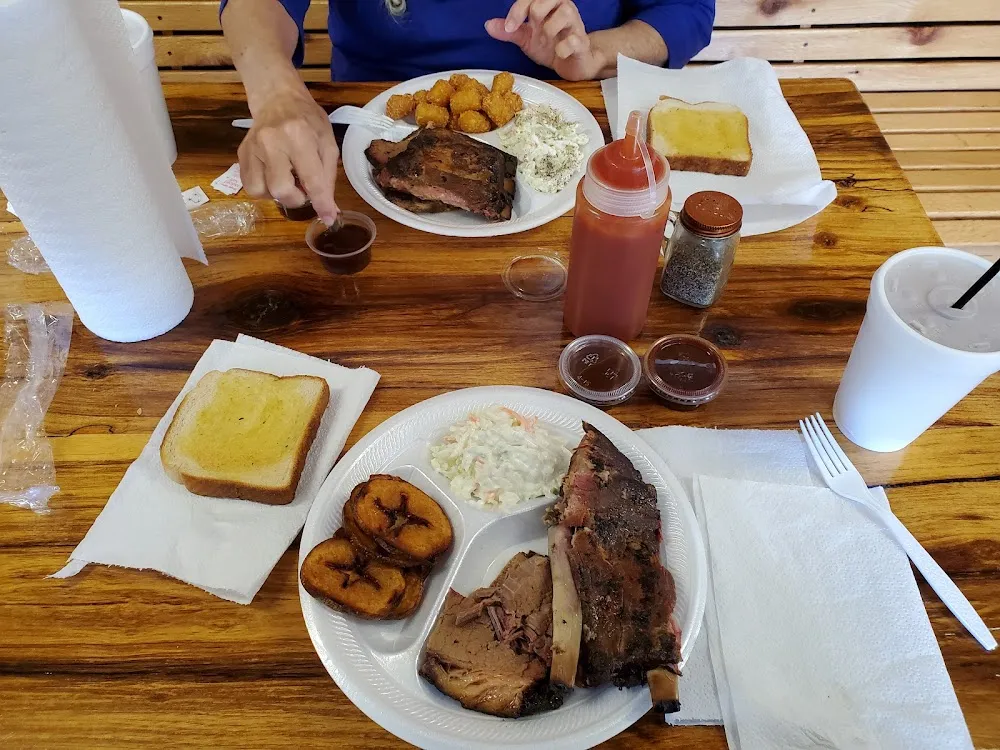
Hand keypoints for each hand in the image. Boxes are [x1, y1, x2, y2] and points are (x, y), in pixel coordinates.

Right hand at [237, 86, 339, 223]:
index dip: (321, 203)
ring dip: (277, 194)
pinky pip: (249, 186)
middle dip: (295, 198)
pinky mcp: (241, 153)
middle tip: (302, 187)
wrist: (277, 99)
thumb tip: (329, 210)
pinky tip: (273, 175)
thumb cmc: (308, 121)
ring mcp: (252, 148)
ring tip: (286, 178)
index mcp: (299, 137)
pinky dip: (264, 189)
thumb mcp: (327, 143)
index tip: (328, 218)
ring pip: (260, 192)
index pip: (311, 179)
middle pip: (280, 190)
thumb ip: (327, 177)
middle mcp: (272, 142)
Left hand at [486, 0, 603, 80]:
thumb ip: (510, 31)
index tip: (508, 27)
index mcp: (548, 6)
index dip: (518, 9)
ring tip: (546, 41)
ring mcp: (575, 25)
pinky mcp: (582, 43)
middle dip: (536, 12)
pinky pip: (574, 39)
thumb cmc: (551, 46)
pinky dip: (563, 47)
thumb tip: (488, 25)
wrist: (573, 64)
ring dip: (550, 28)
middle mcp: (563, 10)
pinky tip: (559, 53)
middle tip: (531, 30)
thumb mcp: (526, 39)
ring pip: (565, 12)